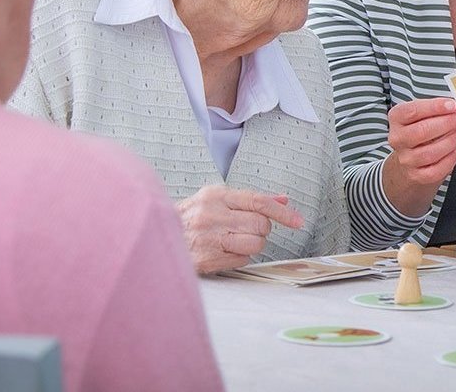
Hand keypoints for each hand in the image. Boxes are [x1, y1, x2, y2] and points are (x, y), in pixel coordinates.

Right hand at [176, 185, 304, 273]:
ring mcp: (208, 238)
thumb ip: (251, 200)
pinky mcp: (206, 259)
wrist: (158, 235)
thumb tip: (283, 199)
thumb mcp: (217, 200)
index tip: (298, 221)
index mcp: (215, 195)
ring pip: (255, 244)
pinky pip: (242, 260)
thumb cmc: (191, 217)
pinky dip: (238, 257)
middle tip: (245, 229)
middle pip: (261, 225)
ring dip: (252, 245)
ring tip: (234, 241)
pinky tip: (223, 251)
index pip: (259, 201)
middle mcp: (212, 215)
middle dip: (260, 230)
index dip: (283, 212)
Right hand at [383, 97, 455, 197]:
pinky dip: (450, 159)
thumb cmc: (421, 130)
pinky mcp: (416, 175)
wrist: (410, 160)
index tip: (453, 104)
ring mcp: (406, 159)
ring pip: (430, 152)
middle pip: (422, 131)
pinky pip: (435, 170)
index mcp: (397, 118)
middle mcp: (397, 139)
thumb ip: (436, 109)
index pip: (412, 111)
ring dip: (453, 140)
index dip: (434, 107)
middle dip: (449, 123)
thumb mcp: (422, 115)